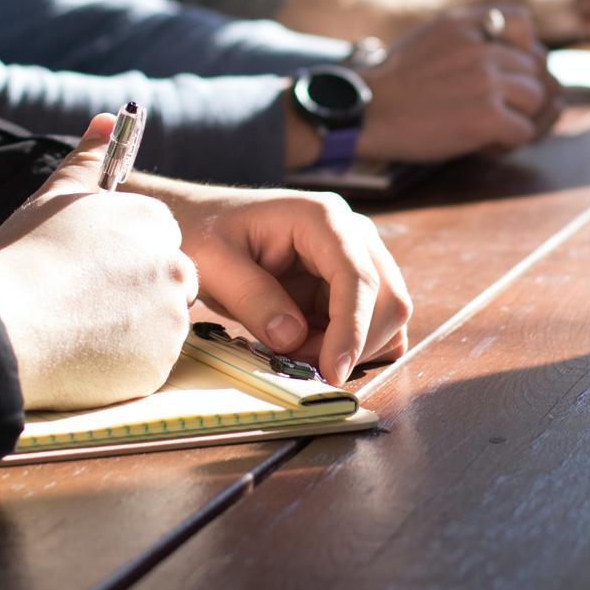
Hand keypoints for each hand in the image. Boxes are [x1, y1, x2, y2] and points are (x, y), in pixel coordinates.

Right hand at [0, 115, 197, 409]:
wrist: (3, 325)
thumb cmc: (24, 256)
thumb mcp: (55, 197)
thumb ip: (88, 159)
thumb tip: (107, 119)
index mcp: (154, 222)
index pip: (157, 239)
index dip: (122, 257)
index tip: (89, 269)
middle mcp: (174, 267)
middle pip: (167, 282)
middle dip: (135, 292)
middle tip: (82, 302)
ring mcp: (171, 319)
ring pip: (159, 325)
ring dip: (129, 328)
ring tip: (76, 327)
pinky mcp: (160, 365)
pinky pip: (147, 364)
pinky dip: (122, 363)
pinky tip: (81, 355)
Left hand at [130, 181, 412, 384]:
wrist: (201, 223)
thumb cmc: (204, 233)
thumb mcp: (213, 263)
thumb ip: (252, 297)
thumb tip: (293, 337)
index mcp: (321, 218)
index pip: (358, 277)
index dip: (352, 329)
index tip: (332, 372)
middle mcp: (353, 233)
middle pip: (388, 298)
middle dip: (352, 343)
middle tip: (299, 363)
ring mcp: (358, 257)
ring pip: (388, 315)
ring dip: (352, 347)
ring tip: (296, 350)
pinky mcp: (352, 283)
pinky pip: (375, 323)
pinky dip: (353, 346)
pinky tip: (313, 347)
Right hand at [355, 5, 562, 162]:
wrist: (365, 113)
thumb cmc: (395, 83)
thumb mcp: (430, 37)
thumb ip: (468, 35)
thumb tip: (513, 51)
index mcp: (465, 23)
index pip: (523, 21)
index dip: (522, 47)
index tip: (502, 68)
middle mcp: (481, 47)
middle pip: (534, 68)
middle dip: (521, 92)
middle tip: (493, 110)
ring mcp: (487, 81)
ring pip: (536, 99)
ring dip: (518, 118)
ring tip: (488, 128)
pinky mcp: (487, 116)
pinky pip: (524, 131)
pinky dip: (506, 143)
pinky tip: (481, 144)